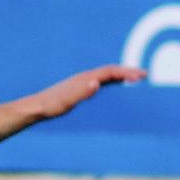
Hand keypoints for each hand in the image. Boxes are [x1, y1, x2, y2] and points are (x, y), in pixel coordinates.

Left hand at [23, 62, 144, 121]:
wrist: (35, 107)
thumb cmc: (50, 106)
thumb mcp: (66, 101)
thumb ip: (81, 92)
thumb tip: (96, 82)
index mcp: (84, 78)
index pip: (109, 72)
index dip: (126, 72)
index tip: (141, 75)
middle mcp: (84, 78)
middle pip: (110, 71)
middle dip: (128, 72)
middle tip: (144, 75)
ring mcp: (81, 83)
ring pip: (106, 77)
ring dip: (121, 77)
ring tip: (135, 81)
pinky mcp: (79, 90)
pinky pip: (100, 84)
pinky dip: (111, 83)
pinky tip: (114, 90)